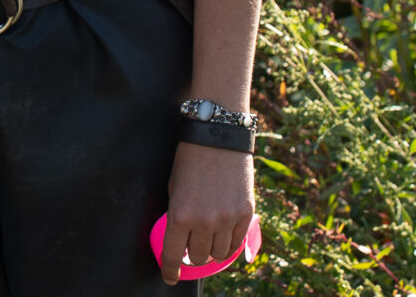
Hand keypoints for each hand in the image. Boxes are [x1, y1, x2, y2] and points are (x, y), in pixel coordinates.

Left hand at [160, 142, 255, 280]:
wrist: (219, 137)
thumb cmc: (190, 161)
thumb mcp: (174, 189)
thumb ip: (178, 216)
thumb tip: (181, 240)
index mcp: (180, 215)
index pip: (172, 255)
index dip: (170, 271)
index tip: (170, 277)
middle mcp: (204, 221)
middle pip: (198, 258)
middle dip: (192, 256)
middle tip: (192, 246)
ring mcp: (227, 218)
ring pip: (219, 253)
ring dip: (212, 250)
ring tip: (209, 238)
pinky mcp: (245, 213)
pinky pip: (236, 242)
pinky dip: (229, 243)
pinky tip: (224, 236)